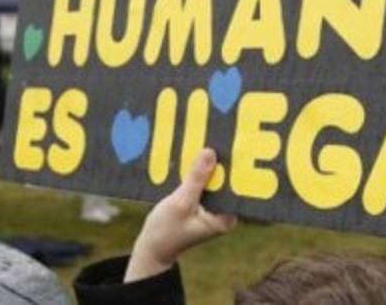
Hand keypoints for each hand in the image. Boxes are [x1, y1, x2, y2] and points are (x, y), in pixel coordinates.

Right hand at [125, 148, 235, 282]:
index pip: (235, 187)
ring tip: (204, 141)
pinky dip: (196, 174)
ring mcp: (212, 208)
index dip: (233, 166)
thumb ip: (196, 178)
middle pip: (224, 182)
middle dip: (218, 163)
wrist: (151, 248)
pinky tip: (191, 156)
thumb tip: (210, 153)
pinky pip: (202, 184)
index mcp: (225, 218)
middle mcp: (223, 213)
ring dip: (206, 166)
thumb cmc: (165, 231)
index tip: (231, 145)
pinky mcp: (201, 204)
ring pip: (212, 181)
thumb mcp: (180, 203)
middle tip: (215, 137)